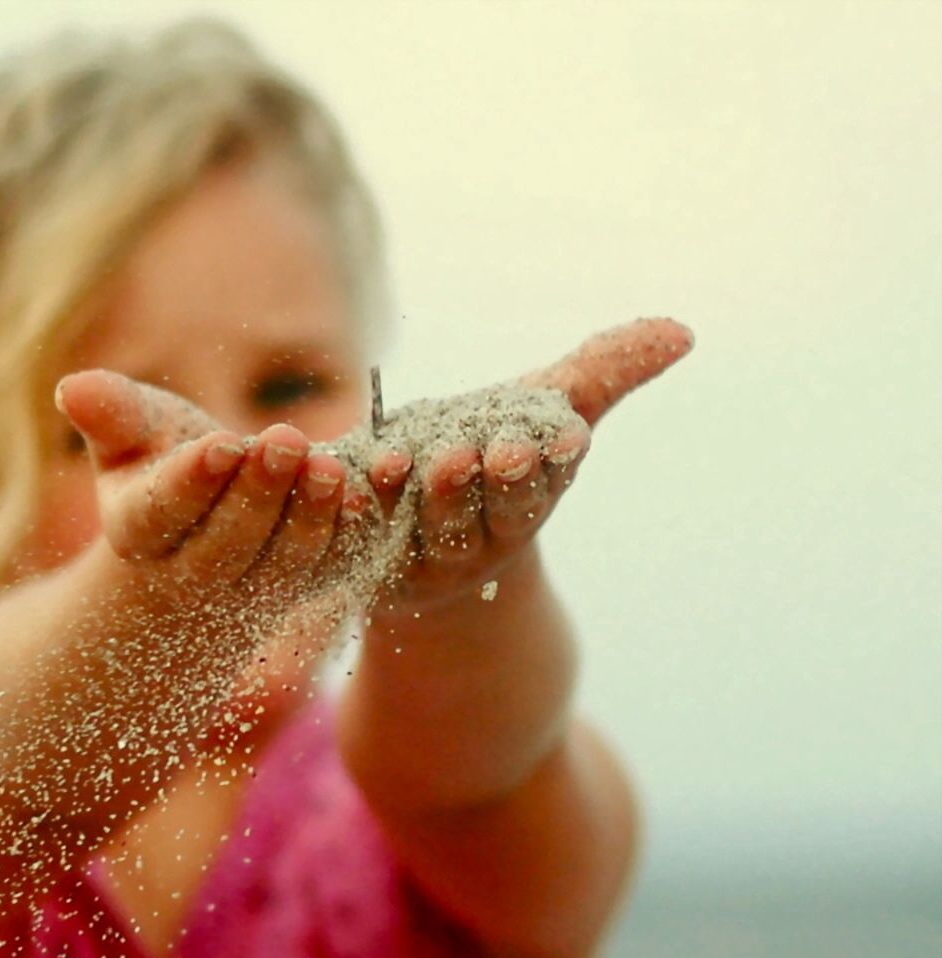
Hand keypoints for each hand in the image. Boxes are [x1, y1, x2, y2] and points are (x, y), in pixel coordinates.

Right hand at [52, 370, 355, 622]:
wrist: (199, 531)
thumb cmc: (157, 463)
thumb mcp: (132, 435)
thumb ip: (111, 413)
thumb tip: (70, 387)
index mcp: (139, 533)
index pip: (161, 514)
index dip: (191, 483)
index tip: (221, 445)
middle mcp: (191, 576)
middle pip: (225, 546)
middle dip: (258, 495)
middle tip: (285, 440)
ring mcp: (249, 592)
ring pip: (281, 567)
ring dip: (309, 519)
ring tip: (331, 467)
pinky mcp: (300, 591)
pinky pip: (330, 571)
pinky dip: (351, 538)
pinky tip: (368, 497)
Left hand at [365, 317, 694, 612]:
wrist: (416, 528)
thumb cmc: (491, 447)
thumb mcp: (542, 405)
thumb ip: (604, 370)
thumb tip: (681, 331)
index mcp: (525, 500)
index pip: (544, 483)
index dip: (548, 462)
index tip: (558, 438)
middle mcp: (480, 536)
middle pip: (487, 512)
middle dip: (486, 483)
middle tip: (481, 452)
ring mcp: (423, 557)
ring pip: (424, 528)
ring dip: (418, 496)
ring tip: (405, 460)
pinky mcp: (364, 563)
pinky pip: (353, 537)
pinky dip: (346, 508)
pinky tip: (338, 475)